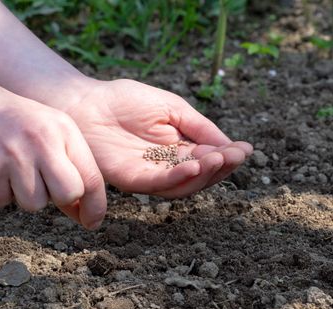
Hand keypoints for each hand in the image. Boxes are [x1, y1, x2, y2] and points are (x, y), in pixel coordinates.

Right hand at [0, 83, 106, 228]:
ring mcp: (16, 154)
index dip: (96, 207)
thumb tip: (84, 211)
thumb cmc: (12, 121)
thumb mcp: (49, 130)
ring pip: (34, 204)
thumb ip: (69, 163)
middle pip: (69, 194)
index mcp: (65, 131)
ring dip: (22, 195)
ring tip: (11, 168)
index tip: (92, 222)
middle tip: (42, 185)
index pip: (92, 178)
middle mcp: (44, 141)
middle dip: (59, 200)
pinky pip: (2, 201)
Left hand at [67, 79, 252, 197]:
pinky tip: (195, 165)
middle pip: (201, 175)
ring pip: (184, 185)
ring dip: (205, 174)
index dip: (228, 155)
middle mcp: (167, 166)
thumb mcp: (172, 107)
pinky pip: (160, 184)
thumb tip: (231, 145)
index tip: (246, 149)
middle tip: (235, 156)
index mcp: (178, 148)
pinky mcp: (132, 180)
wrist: (87, 102)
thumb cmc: (126, 100)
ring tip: (219, 159)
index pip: (209, 157)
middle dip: (221, 167)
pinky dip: (179, 178)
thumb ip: (199, 127)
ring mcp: (150, 175)